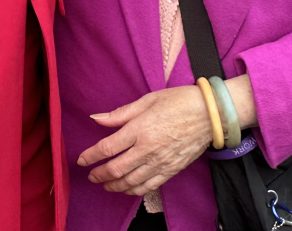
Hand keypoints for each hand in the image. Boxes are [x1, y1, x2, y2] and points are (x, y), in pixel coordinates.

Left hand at [77, 86, 213, 196]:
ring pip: (130, 182)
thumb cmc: (178, 101)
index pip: (107, 148)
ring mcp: (160, 162)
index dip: (91, 156)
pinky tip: (127, 188)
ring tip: (105, 184)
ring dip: (114, 185)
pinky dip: (134, 190)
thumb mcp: (147, 100)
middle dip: (99, 174)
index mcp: (139, 129)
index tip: (81, 160)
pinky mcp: (172, 170)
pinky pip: (148, 186)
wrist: (210, 114)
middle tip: (91, 175)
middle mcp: (148, 149)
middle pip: (116, 169)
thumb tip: (96, 118)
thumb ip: (120, 114)